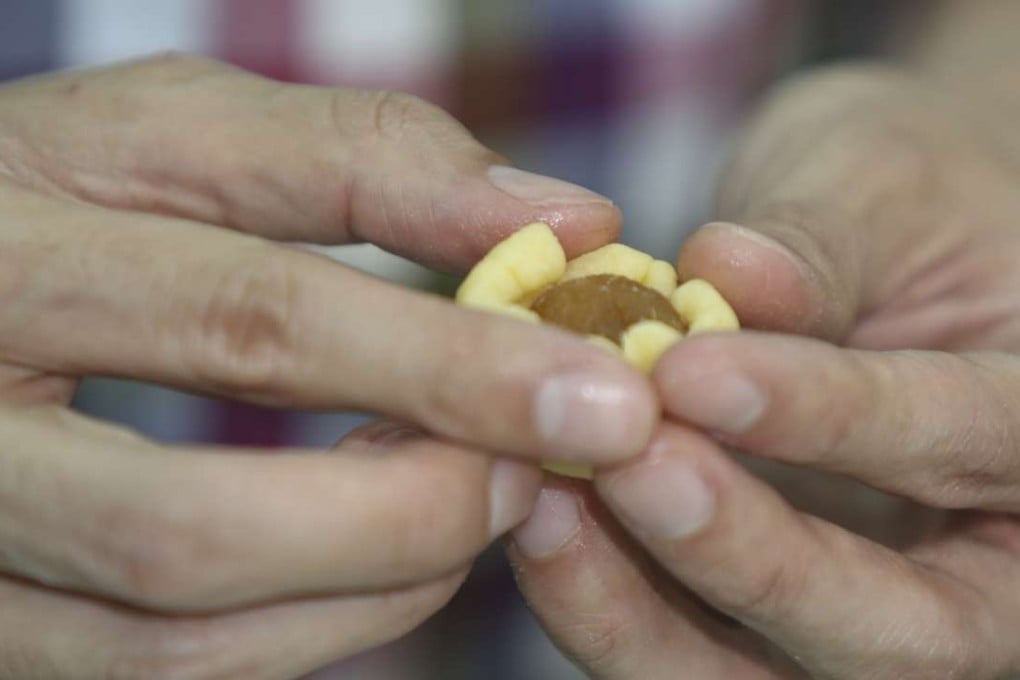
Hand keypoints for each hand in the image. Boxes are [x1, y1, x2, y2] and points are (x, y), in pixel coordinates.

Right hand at [0, 54, 657, 677]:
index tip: (603, 393)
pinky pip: (164, 672)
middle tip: (538, 466)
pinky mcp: (0, 619)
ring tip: (471, 495)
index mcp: (3, 261)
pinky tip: (381, 548)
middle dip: (410, 513)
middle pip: (194, 531)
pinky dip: (313, 625)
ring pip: (180, 637)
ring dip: (374, 584)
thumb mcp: (181, 130)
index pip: (248, 325)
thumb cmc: (57, 184)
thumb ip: (367, 158)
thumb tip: (566, 221)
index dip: (445, 367)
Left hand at [509, 65, 1019, 677]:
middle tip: (628, 465)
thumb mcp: (879, 186)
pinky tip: (540, 520)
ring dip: (650, 614)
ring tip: (549, 507)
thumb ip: (817, 245)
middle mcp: (987, 562)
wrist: (890, 243)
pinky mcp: (767, 617)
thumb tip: (724, 277)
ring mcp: (872, 607)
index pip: (967, 441)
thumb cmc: (907, 195)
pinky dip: (609, 606)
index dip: (829, 414)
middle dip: (752, 559)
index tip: (689, 367)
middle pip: (898, 629)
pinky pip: (692, 654)